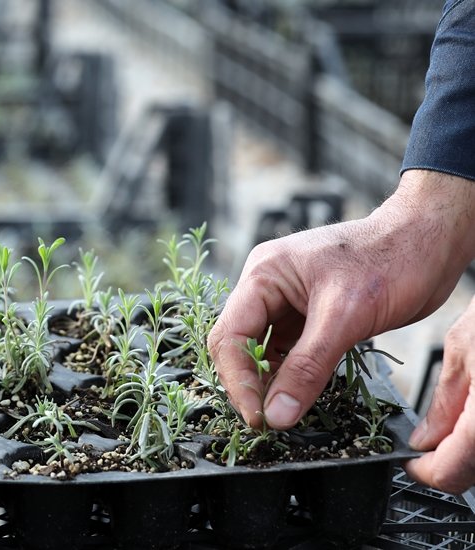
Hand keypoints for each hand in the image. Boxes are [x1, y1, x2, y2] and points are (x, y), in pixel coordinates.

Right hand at [208, 170, 474, 431]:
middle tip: (266, 421)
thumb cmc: (392, 257)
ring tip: (281, 414)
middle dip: (248, 382)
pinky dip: (290, 376)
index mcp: (264, 274)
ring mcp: (288, 301)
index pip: (231, 335)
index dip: (238, 379)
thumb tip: (278, 413)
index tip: (258, 416)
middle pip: (238, 344)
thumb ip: (308, 368)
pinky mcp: (310, 315)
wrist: (432, 241)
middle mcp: (268, 286)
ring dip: (268, 382)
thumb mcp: (346, 316)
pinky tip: (298, 396)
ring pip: (261, 351)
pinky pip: (288, 351)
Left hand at [405, 297, 474, 492]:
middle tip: (424, 447)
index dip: (424, 472)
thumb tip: (424, 441)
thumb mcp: (464, 349)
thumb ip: (445, 403)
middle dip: (447, 463)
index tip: (410, 462)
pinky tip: (471, 419)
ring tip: (447, 432)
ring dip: (465, 453)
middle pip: (472, 470)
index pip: (451, 472)